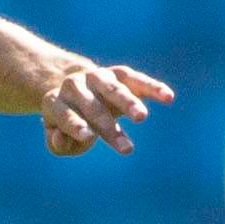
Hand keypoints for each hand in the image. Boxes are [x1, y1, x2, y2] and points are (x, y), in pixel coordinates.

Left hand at [41, 63, 173, 156]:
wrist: (77, 92)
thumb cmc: (70, 124)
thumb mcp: (59, 137)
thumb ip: (59, 143)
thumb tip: (61, 141)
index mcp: (55, 101)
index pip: (65, 114)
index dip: (75, 126)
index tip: (88, 136)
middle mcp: (74, 85)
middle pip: (92, 106)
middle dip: (108, 127)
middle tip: (127, 149)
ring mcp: (97, 77)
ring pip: (113, 89)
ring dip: (128, 102)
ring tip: (142, 117)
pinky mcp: (119, 74)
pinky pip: (136, 79)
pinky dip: (152, 87)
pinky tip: (168, 97)